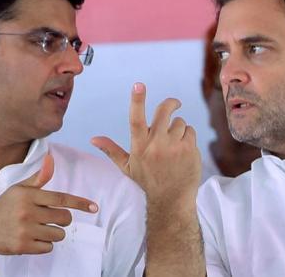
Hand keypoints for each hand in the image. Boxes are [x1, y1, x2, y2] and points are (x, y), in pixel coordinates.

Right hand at [0, 153, 97, 254]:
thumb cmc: (5, 206)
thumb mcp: (20, 189)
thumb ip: (39, 178)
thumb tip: (51, 159)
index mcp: (29, 195)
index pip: (61, 198)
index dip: (79, 203)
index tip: (93, 207)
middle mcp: (28, 212)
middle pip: (64, 218)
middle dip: (62, 219)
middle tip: (51, 218)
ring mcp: (25, 230)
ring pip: (58, 234)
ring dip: (53, 233)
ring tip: (39, 228)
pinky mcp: (23, 246)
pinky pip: (48, 247)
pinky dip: (44, 244)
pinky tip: (32, 238)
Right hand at [91, 83, 201, 205]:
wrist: (172, 199)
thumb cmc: (148, 181)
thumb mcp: (127, 167)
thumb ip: (111, 150)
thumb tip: (93, 139)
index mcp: (139, 147)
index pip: (136, 119)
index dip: (137, 100)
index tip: (138, 84)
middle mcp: (156, 145)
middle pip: (164, 111)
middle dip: (170, 103)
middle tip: (174, 104)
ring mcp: (174, 147)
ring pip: (180, 122)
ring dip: (178, 128)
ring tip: (174, 143)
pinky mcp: (190, 150)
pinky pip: (190, 131)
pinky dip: (188, 136)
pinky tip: (183, 149)